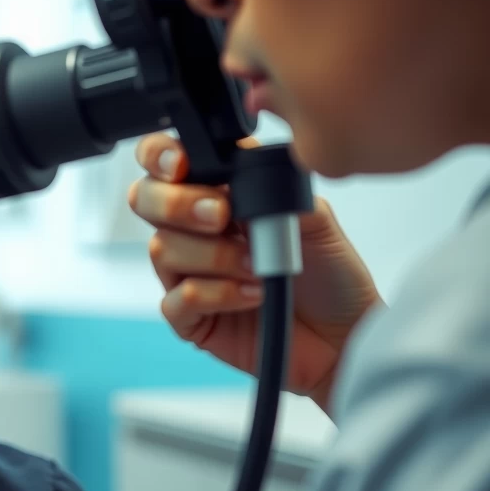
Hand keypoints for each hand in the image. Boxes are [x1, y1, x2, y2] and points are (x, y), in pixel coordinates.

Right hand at [128, 134, 382, 413]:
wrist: (346, 335)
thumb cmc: (331, 276)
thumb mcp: (315, 216)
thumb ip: (275, 186)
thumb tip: (241, 168)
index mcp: (218, 193)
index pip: (163, 162)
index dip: (158, 155)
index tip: (180, 164)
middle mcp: (194, 230)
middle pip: (144, 199)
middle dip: (177, 203)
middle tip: (221, 215)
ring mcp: (187, 273)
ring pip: (162, 248)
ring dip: (214, 255)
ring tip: (258, 267)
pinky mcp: (190, 318)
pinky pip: (178, 299)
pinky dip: (218, 294)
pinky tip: (253, 295)